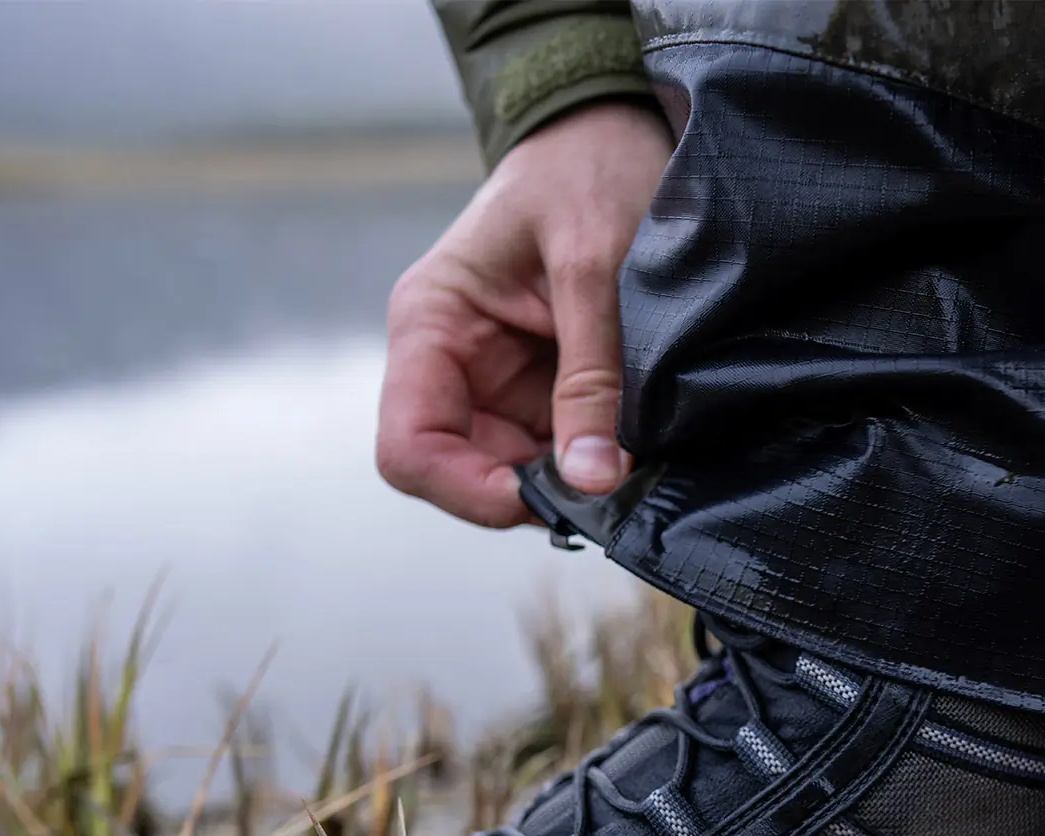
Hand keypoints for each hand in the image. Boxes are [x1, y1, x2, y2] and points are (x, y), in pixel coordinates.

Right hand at [377, 103, 671, 526]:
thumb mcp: (595, 265)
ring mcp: (496, 381)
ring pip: (516, 473)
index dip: (469, 491)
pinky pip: (558, 449)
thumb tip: (591, 478)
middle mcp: (450, 363)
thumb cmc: (589, 172)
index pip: (409, 448)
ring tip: (633, 460)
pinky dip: (593, 458)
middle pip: (463, 474)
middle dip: (532, 491)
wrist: (614, 128)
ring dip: (570, 480)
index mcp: (430, 325)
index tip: (548, 498)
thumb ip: (591, 374)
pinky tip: (635, 444)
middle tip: (612, 486)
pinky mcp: (543, 387)